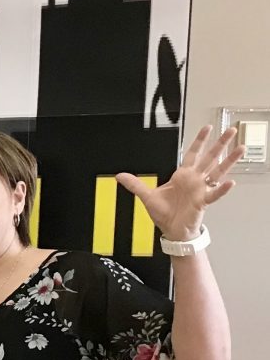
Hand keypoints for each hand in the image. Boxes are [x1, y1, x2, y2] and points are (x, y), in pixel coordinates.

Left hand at [117, 125, 245, 241]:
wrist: (171, 230)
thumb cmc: (164, 213)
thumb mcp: (147, 196)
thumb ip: (135, 184)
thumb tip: (120, 175)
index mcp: (182, 176)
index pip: (192, 153)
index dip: (199, 141)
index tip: (207, 128)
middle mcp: (194, 180)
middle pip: (209, 158)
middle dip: (220, 144)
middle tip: (230, 130)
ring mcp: (200, 190)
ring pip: (217, 172)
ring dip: (229, 161)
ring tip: (240, 149)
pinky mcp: (203, 202)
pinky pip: (215, 194)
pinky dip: (222, 189)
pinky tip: (231, 182)